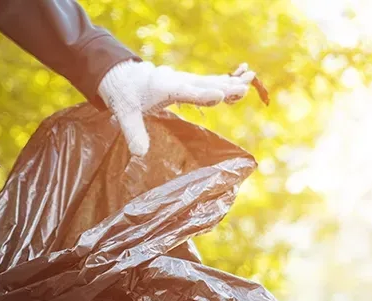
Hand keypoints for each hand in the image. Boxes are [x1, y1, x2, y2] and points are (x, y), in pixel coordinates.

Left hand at [97, 60, 253, 156]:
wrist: (122, 75)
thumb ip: (133, 133)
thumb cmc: (124, 94)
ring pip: (209, 81)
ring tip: (249, 81)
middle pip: (204, 84)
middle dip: (224, 87)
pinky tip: (240, 83)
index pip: (185, 92)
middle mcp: (177, 81)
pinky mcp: (187, 82)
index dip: (202, 95)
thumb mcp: (125, 114)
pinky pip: (208, 82)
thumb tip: (140, 154)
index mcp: (163, 87)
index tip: (219, 96)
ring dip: (229, 82)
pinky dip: (224, 82)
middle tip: (244, 88)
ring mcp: (183, 80)